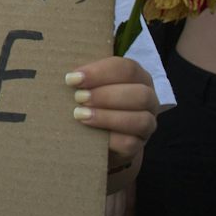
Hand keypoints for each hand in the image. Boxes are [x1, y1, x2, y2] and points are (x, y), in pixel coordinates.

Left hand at [66, 56, 156, 180]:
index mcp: (138, 76)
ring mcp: (147, 124)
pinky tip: (90, 135)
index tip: (73, 78)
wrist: (93, 135)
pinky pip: (131, 143)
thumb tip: (66, 72)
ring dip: (108, 117)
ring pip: (140, 120)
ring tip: (80, 115)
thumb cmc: (89, 100)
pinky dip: (110, 139)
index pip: (127, 69)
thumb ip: (83, 75)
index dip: (100, 72)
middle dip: (106, 95)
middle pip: (139, 94)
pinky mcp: (138, 146)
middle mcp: (148, 99)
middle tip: (78, 98)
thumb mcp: (88, 83)